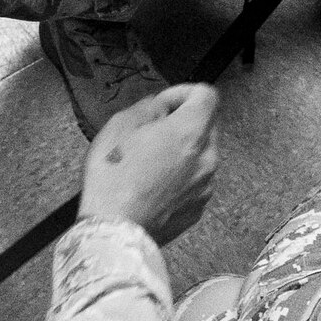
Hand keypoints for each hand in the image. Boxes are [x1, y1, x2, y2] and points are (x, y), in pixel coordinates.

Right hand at [80, 84, 220, 243]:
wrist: (115, 230)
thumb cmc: (113, 178)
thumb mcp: (120, 125)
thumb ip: (148, 107)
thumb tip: (160, 106)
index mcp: (189, 133)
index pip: (207, 95)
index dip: (183, 91)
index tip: (164, 103)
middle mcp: (206, 158)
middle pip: (207, 124)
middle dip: (183, 121)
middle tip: (152, 131)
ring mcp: (205, 186)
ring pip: (202, 154)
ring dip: (182, 150)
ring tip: (150, 160)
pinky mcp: (198, 208)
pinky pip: (196, 180)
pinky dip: (181, 175)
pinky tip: (154, 183)